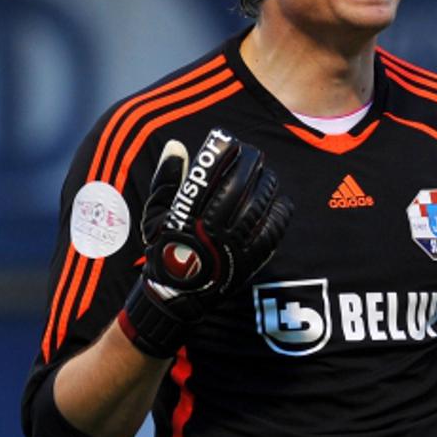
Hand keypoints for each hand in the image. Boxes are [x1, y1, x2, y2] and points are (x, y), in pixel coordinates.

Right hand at [118, 128, 292, 356]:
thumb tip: (178, 147)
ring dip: (266, 185)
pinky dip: (279, 213)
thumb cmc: (165, 249)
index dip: (222, 154)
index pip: (208, 175)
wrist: (178, 295)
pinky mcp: (249, 260)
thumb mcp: (155, 214)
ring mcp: (232, 245)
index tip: (230, 142)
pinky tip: (280, 201)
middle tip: (255, 155)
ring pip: (257, 206)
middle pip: (237, 186)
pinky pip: (271, 231)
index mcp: (186, 214)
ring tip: (268, 175)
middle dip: (249, 165)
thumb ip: (166, 180)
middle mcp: (210, 228)